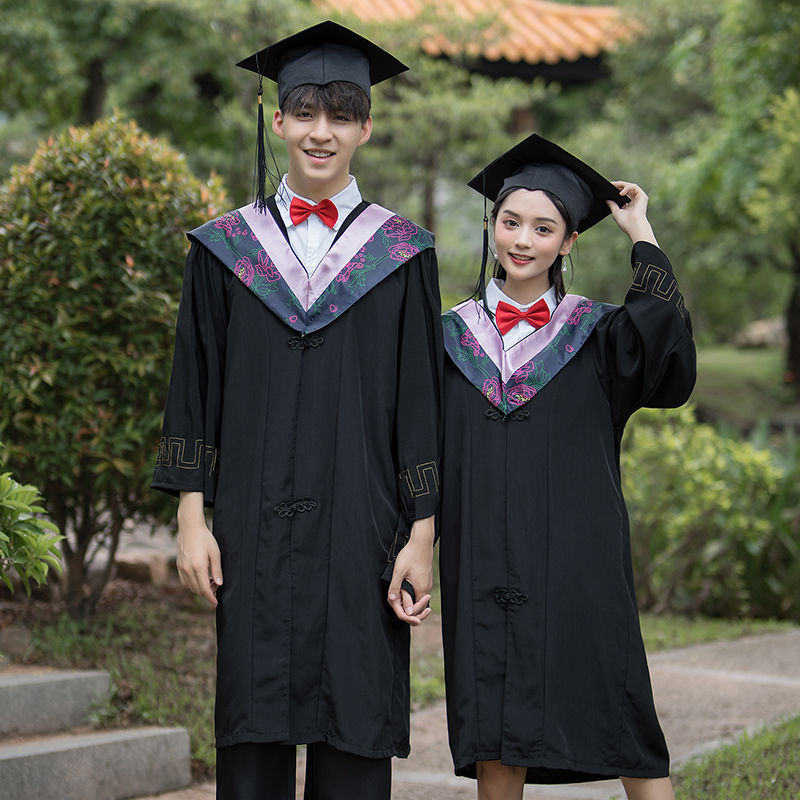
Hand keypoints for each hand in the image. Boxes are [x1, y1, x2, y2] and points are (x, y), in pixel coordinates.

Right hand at [176, 491, 221, 606]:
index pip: (205, 589)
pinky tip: (200, 577)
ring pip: (190, 587)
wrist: (190, 528)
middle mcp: (188, 570)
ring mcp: (181, 568)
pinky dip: (192, 583)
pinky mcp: (178, 566)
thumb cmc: (205, 539)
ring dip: (199, 588)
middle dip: (207, 592)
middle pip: (197, 590)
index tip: (216, 603)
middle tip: (216, 586)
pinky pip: (184, 581)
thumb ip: (217, 570)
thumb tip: (219, 584)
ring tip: (209, 580)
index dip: (210, 598)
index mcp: (198, 567)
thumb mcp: (215, 553)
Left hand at [387, 515, 434, 625]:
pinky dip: (413, 595)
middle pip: (417, 606)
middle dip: (407, 609)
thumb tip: (391, 599)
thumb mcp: (399, 571)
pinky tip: (405, 591)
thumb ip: (395, 587)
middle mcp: (426, 588)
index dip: (405, 613)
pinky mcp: (426, 579)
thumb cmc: (411, 555)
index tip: (397, 609)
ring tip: (399, 600)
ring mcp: (427, 583)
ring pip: (419, 599)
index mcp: (421, 589)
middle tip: (397, 607)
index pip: (414, 610)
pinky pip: (420, 592)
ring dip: (410, 601)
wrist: (421, 543)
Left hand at [607, 181, 657, 245]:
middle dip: (618, 185)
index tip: (609, 188)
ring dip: (622, 184)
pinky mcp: (642, 196)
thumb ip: (612, 205)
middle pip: (626, 189)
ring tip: (614, 186)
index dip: (616, 190)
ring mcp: (639, 198)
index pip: (623, 195)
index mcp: (629, 206)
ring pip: (630, 186)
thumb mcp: (616, 212)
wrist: (634, 226)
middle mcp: (635, 201)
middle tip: (611, 184)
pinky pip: (634, 187)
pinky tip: (621, 193)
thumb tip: (607, 200)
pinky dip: (627, 187)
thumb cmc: (626, 223)